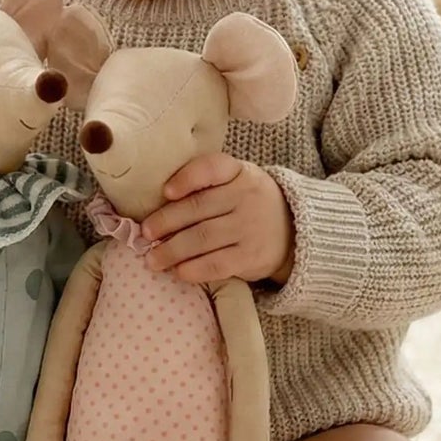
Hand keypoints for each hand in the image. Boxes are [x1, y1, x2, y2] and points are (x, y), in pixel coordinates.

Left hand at [141, 155, 293, 285]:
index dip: (186, 179)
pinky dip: (193, 269)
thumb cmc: (249, 203)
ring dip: (172, 250)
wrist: (295, 231)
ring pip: (202, 238)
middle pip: (198, 208)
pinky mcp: (251, 256)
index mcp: (238, 172)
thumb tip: (158, 203)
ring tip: (152, 259)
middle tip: (145, 234)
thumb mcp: (236, 181)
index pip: (211, 168)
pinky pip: (217, 264)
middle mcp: (245, 197)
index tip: (166, 192)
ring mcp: (250, 228)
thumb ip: (205, 185)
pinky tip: (178, 272)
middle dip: (166, 222)